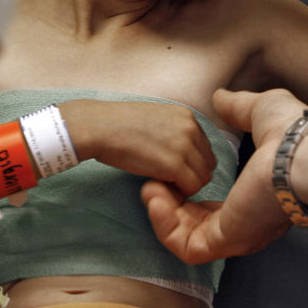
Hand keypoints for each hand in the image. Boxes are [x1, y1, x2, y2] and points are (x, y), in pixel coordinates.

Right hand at [60, 100, 217, 196]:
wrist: (99, 126)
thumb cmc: (117, 123)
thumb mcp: (154, 116)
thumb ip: (172, 130)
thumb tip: (179, 150)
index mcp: (187, 115)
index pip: (205, 147)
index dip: (191, 162)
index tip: (173, 168)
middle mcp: (191, 127)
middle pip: (208, 162)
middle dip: (192, 174)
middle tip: (170, 180)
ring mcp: (185, 145)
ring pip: (203, 177)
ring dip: (186, 185)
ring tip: (164, 183)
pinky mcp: (175, 164)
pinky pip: (191, 187)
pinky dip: (180, 192)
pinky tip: (161, 186)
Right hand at [141, 88, 307, 262]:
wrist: (300, 152)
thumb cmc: (291, 132)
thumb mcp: (259, 111)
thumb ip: (237, 109)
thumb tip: (220, 99)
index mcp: (257, 196)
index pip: (215, 206)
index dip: (188, 188)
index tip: (171, 169)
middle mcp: (247, 222)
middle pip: (196, 225)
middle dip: (169, 204)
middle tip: (154, 183)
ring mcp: (237, 236)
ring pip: (187, 239)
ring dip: (162, 214)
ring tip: (150, 189)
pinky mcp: (227, 241)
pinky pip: (186, 246)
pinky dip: (165, 225)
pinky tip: (154, 197)